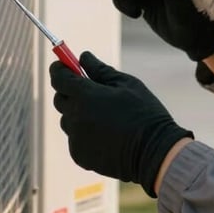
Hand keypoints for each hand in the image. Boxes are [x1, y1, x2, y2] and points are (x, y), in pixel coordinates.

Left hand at [49, 51, 192, 196]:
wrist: (155, 152)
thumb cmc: (144, 113)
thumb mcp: (126, 84)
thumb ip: (100, 69)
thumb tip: (84, 56)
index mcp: (85, 95)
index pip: (59, 77)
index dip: (59, 68)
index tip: (64, 65)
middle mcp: (75, 117)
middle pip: (60, 98)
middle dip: (69, 91)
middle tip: (88, 90)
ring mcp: (76, 138)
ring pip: (68, 119)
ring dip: (78, 113)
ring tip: (104, 116)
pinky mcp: (79, 156)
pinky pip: (75, 138)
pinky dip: (84, 133)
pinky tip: (106, 134)